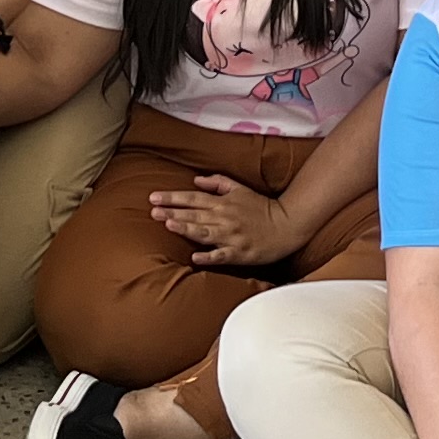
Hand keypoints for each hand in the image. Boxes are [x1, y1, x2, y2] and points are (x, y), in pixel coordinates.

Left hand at [146, 171, 304, 268]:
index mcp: (223, 202)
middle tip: (153, 211)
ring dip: (186, 228)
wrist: (286, 225)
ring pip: (204, 232)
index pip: (193, 198)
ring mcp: (231, 236)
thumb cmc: (261, 207)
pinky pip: (222, 255)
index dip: (173, 197)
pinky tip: (195, 257)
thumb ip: (217, 183)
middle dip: (172, 212)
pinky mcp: (239, 253)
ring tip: (169, 225)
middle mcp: (225, 218)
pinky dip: (209, 256)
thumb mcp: (240, 188)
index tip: (154, 197)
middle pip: (194, 214)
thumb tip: (195, 181)